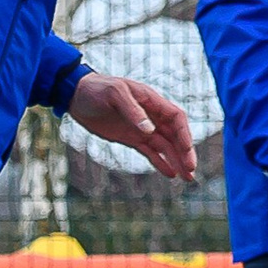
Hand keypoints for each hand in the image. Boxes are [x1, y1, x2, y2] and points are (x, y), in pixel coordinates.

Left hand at [70, 71, 197, 181]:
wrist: (76, 96)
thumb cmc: (96, 89)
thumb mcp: (114, 94)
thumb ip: (132, 110)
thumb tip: (150, 130)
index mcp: (151, 100)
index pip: (176, 118)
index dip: (184, 134)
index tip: (186, 151)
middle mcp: (151, 115)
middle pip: (175, 135)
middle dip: (184, 153)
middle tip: (191, 171)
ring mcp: (141, 128)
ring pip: (165, 146)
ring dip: (177, 161)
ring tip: (187, 178)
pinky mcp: (131, 138)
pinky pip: (150, 152)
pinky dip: (161, 162)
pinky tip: (171, 174)